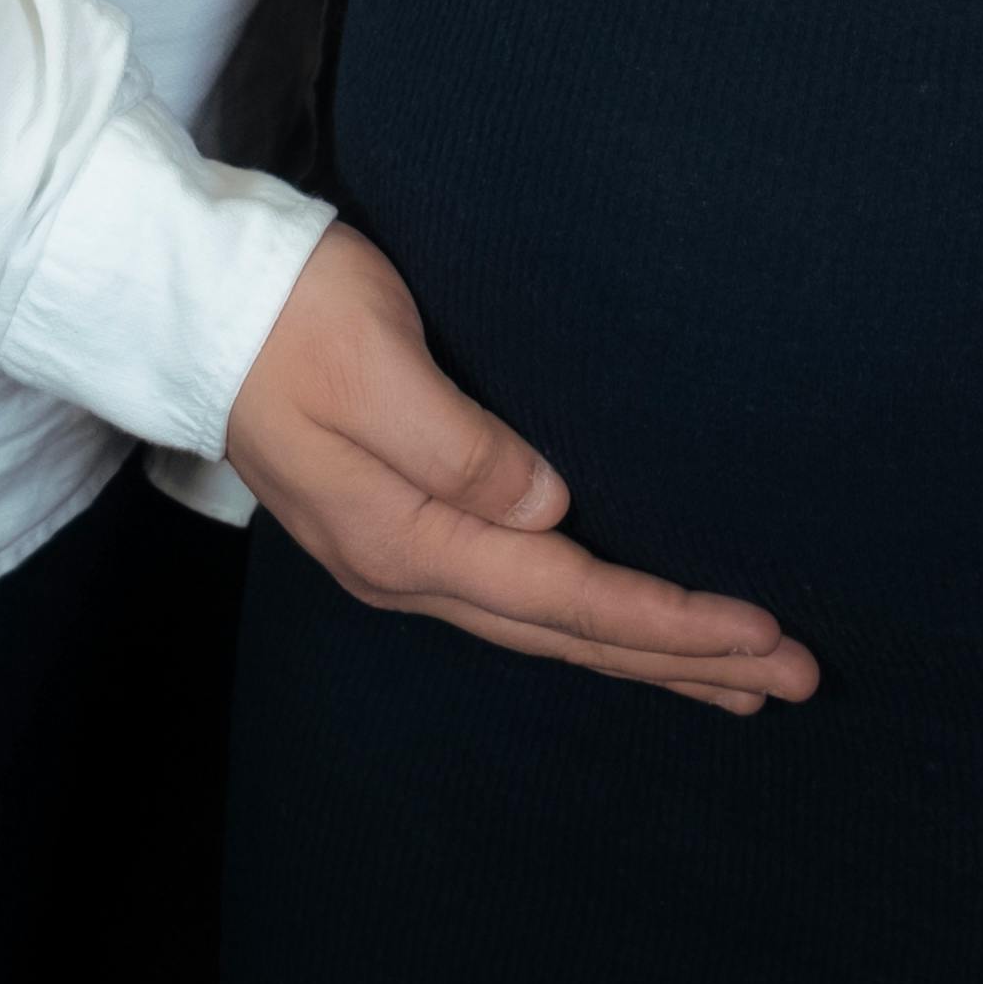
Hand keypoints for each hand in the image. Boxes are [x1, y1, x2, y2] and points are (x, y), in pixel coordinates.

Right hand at [225, 224, 820, 712]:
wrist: (184, 303)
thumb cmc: (283, 311)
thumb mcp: (372, 357)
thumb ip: (458, 441)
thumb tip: (546, 507)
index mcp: (408, 536)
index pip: (569, 597)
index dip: (670, 621)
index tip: (764, 637)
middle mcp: (407, 567)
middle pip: (572, 633)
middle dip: (687, 660)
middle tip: (798, 680)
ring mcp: (399, 556)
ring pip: (549, 627)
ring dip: (647, 653)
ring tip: (739, 680)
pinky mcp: (400, 526)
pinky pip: (521, 601)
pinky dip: (592, 622)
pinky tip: (624, 630)